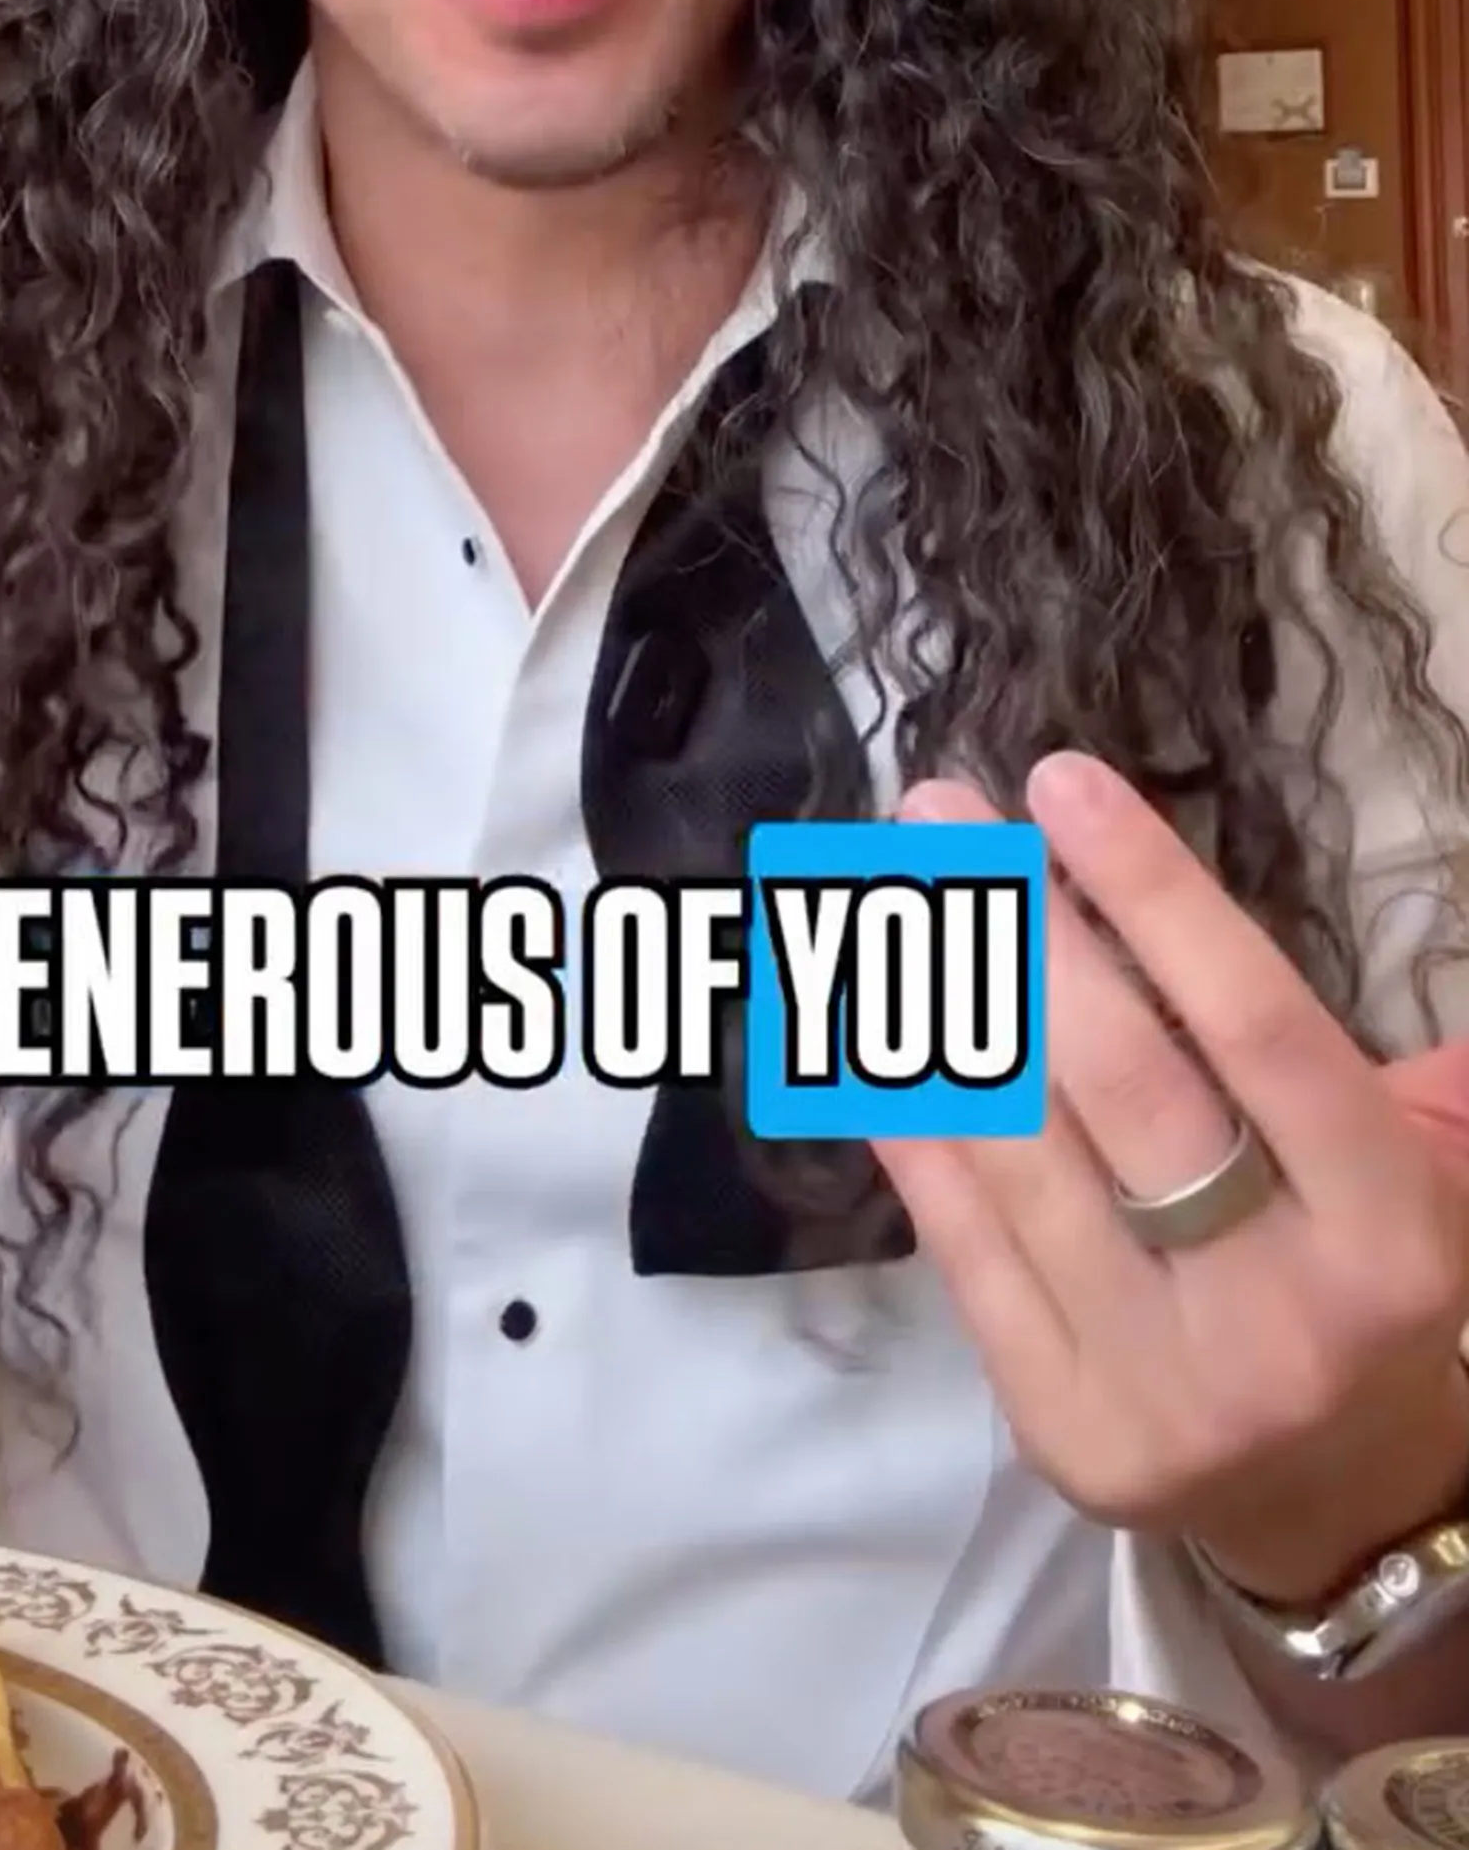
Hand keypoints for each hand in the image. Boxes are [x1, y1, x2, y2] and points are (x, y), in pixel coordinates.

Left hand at [875, 755, 1468, 1606]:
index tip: (1062, 780)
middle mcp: (1282, 1316)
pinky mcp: (1067, 1431)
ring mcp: (1166, 1385)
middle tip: (936, 811)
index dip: (1156, 894)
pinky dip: (913, 1125)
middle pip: (1124, 1085)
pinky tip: (865, 1025)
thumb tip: (1183, 882)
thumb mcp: (1413, 1163)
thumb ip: (1326, 1037)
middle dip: (1020, 927)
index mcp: (1390, 1233)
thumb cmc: (1362, 1270)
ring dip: (939, 1004)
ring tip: (882, 888)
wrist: (1343, 1498)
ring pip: (1025, 1158)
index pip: (1259, 1028)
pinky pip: (966, 1248)